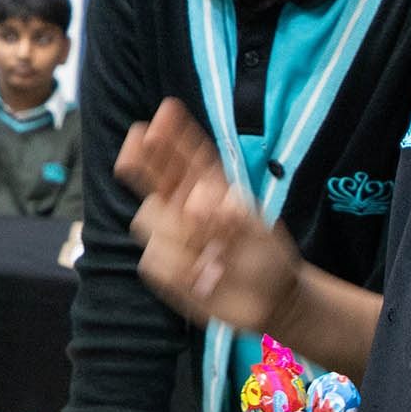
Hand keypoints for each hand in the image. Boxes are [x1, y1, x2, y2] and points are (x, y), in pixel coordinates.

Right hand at [117, 100, 303, 328]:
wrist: (269, 300)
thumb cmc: (267, 258)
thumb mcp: (257, 229)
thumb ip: (228, 215)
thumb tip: (194, 204)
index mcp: (210, 188)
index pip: (189, 156)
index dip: (177, 133)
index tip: (167, 111)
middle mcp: (185, 206)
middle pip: (155, 174)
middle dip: (145, 154)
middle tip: (140, 136)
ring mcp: (171, 235)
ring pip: (149, 218)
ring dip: (179, 231)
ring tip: (212, 252)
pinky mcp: (164, 266)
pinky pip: (155, 258)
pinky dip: (178, 267)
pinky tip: (202, 275)